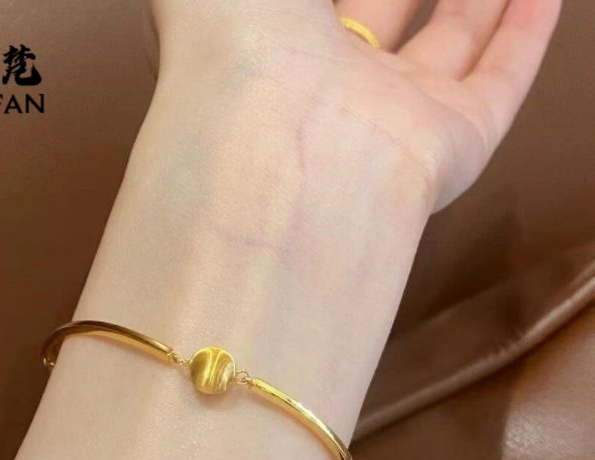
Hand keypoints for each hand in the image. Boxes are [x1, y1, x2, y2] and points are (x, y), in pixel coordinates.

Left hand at [150, 0, 560, 211]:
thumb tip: (258, 2)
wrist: (265, 137)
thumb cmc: (232, 42)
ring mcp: (396, 118)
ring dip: (478, 4)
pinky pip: (501, 82)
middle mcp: (337, 86)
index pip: (324, 10)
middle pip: (388, 20)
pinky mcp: (451, 145)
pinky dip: (527, 36)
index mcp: (281, 47)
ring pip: (451, 48)